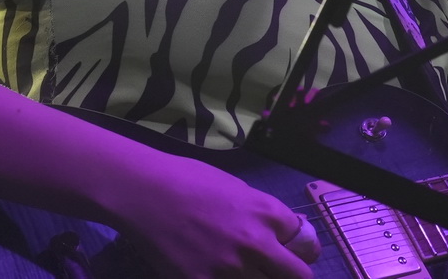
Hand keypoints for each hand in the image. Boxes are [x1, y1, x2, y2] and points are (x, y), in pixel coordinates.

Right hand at [102, 152, 317, 277]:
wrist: (143, 192)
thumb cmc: (186, 179)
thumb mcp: (235, 187)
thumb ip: (261, 213)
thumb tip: (280, 233)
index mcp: (267, 214)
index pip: (305, 245)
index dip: (298, 249)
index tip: (289, 252)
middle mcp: (256, 244)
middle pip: (298, 277)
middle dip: (290, 274)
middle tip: (275, 270)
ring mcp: (230, 270)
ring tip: (241, 269)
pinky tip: (216, 273)